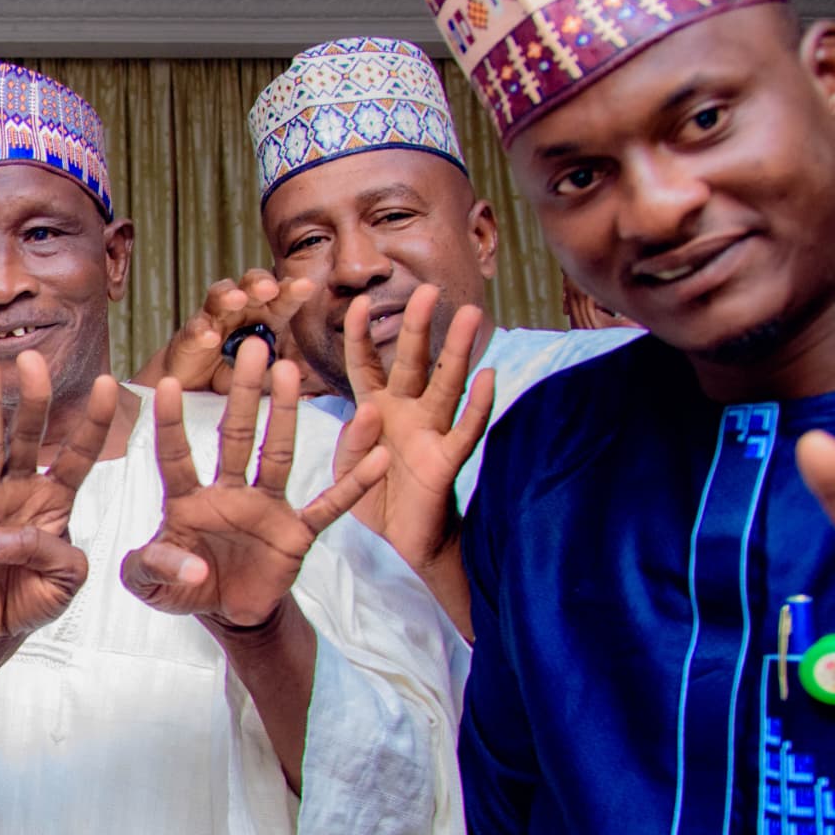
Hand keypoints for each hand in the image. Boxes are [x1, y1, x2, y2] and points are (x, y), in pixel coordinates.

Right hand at [0, 350, 116, 653]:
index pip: (78, 455)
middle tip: (33, 358)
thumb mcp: (68, 577)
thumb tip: (2, 537)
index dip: (93, 422)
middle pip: (29, 438)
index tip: (109, 383)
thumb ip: (53, 552)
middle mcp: (19, 492)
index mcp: (54, 500)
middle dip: (33, 399)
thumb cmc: (34, 595)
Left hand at [120, 340, 385, 627]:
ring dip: (284, 415)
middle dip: (244, 394)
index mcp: (186, 501)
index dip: (171, 424)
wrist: (229, 613)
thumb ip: (152, 570)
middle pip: (236, 436)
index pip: (176, 457)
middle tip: (252, 346)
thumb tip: (192, 568)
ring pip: (277, 454)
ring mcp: (266, 508)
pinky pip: (329, 505)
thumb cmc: (184, 586)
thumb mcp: (150, 586)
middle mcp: (228, 493)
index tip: (168, 383)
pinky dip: (353, 484)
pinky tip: (377, 457)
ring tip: (289, 372)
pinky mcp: (297, 532)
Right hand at [134, 270, 313, 394]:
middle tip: (269, 289)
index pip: (282, 298)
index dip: (292, 290)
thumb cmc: (233, 375)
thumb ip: (280, 374)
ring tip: (238, 299)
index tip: (306, 286)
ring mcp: (213, 320)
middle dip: (260, 283)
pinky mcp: (189, 337)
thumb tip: (302, 373)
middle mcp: (240, 312)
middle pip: (250, 286)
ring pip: (219, 297)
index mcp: (265, 317)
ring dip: (229, 295)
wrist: (194, 390)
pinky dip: (202, 332)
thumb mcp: (264, 376)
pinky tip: (211, 338)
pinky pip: (195, 330)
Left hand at [335, 284, 494, 571]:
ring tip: (471, 315)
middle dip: (418, 327)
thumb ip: (351, 441)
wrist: (398, 544)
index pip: (365, 364)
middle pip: (412, 362)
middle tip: (428, 290)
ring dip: (458, 352)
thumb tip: (367, 413)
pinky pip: (466, 429)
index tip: (357, 301)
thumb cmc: (372, 498)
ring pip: (446, 385)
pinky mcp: (447, 461)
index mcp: (375, 409)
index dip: (361, 334)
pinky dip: (478, 405)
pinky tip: (488, 377)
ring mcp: (430, 433)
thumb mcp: (346, 468)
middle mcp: (405, 413)